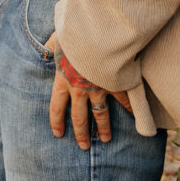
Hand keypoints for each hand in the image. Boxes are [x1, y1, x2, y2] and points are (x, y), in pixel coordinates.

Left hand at [46, 32, 132, 149]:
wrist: (95, 34)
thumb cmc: (74, 34)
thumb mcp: (58, 39)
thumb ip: (52, 46)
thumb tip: (45, 48)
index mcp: (63, 80)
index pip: (56, 107)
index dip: (57, 122)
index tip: (58, 134)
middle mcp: (79, 90)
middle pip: (79, 118)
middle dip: (81, 133)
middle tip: (83, 146)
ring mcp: (98, 88)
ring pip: (100, 114)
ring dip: (103, 128)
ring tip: (105, 139)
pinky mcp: (114, 83)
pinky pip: (123, 100)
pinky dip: (130, 109)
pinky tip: (134, 118)